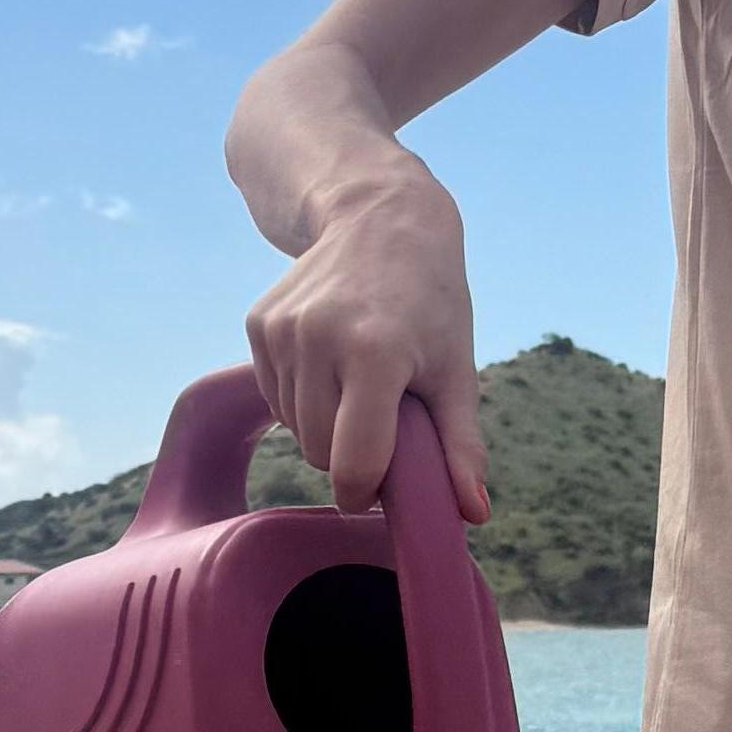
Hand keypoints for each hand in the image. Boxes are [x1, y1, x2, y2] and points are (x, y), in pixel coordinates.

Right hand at [242, 151, 488, 517]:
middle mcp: (318, 338)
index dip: (365, 491)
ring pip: (295, 429)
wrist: (379, 216)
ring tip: (360, 384)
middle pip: (321, 452)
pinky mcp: (258, 325)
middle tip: (384, 419)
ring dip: (326, 426)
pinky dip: (303, 399)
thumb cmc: (430, 300)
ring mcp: (281, 331)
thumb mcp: (456, 369)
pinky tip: (331, 364)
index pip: (353, 463)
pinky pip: (276, 398)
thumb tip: (473, 514)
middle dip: (351, 454)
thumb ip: (460, 445)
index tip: (381, 489)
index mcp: (374, 353)